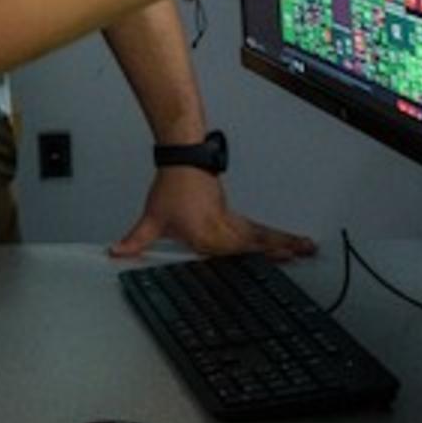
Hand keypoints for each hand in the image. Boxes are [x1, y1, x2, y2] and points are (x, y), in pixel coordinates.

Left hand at [108, 167, 314, 260]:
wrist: (183, 159)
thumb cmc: (172, 187)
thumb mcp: (152, 217)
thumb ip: (136, 240)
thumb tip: (117, 252)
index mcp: (206, 233)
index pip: (229, 253)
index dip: (249, 260)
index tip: (273, 263)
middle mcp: (222, 228)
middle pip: (254, 242)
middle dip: (278, 249)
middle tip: (301, 253)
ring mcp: (230, 220)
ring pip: (259, 234)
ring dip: (282, 240)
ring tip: (304, 247)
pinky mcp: (232, 214)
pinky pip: (256, 228)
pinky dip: (271, 235)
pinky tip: (283, 242)